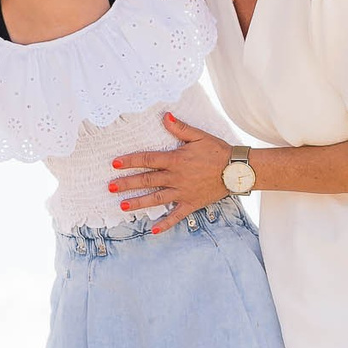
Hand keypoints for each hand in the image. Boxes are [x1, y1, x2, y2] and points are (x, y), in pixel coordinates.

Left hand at [111, 112, 234, 233]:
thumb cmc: (218, 151)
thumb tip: (165, 117)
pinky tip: (153, 231)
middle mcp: (176, 178)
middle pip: (147, 181)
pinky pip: (176, 216)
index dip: (131, 161)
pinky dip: (165, 224)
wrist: (237, 170)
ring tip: (123, 206)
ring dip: (139, 203)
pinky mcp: (191, 203)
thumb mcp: (199, 136)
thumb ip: (180, 128)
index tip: (115, 163)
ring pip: (156, 199)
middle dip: (127, 184)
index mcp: (176, 160)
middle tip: (110, 187)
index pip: (148, 160)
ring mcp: (182, 192)